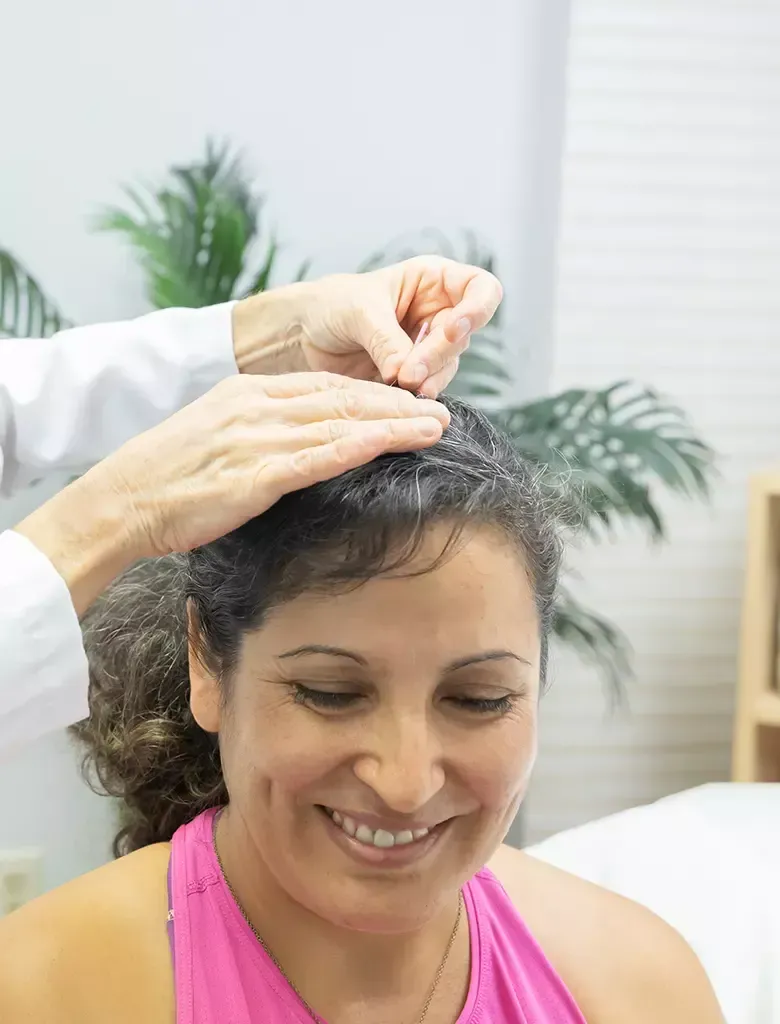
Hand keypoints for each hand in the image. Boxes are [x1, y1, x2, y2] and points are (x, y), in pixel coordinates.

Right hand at [15, 373, 448, 614]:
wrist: (123, 499)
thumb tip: (302, 441)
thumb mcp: (217, 434)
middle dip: (396, 403)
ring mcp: (256, 438)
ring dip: (393, 424)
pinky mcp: (254, 475)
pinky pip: (317, 457)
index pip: (325, 385)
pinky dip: (359, 447)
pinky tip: (392, 444)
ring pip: (339, 423)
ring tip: (435, 427)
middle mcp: (257, 407)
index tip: (409, 400)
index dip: (374, 391)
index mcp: (248, 393)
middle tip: (440, 410)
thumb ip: (261, 429)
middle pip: (342, 397)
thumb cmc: (169, 476)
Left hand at [233, 256, 502, 398]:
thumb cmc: (331, 305)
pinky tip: (399, 399)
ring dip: (429, 379)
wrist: (303, 336)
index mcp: (433, 281)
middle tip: (410, 372)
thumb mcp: (359, 311)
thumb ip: (386, 339)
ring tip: (401, 384)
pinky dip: (416, 396)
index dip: (477, 310)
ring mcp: (429, 349)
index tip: (453, 328)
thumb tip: (407, 373)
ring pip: (448, 367)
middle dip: (438, 354)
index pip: (482, 290)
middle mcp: (438, 314)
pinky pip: (429, 389)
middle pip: (464, 336)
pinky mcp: (415, 378)